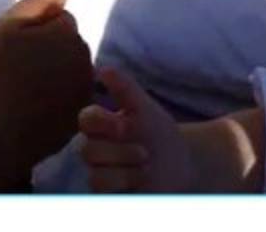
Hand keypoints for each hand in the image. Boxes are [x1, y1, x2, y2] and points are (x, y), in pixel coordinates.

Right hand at [0, 0, 92, 159]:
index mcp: (69, 35)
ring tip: (27, 87)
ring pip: (73, 71)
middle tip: (21, 66)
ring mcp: (84, 92)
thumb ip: (37, 3)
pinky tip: (36, 107)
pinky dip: (59, 98)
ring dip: (58, 73)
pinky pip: (72, 98)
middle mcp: (85, 61)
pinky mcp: (79, 118)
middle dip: (53, 49)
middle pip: (71, 45)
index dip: (38, 29)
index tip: (18, 46)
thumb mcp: (7, 27)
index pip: (61, 19)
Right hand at [79, 68, 195, 192]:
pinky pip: (103, 193)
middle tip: (145, 152)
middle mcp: (95, 148)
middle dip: (122, 151)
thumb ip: (125, 88)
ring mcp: (99, 172)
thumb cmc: (158, 133)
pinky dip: (126, 186)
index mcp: (101, 125)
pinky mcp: (106, 195)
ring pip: (95, 175)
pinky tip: (142, 181)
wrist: (180, 164)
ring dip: (126, 171)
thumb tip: (102, 69)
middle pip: (89, 150)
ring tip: (146, 167)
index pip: (86, 119)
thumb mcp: (145, 108)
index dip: (102, 122)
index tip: (126, 125)